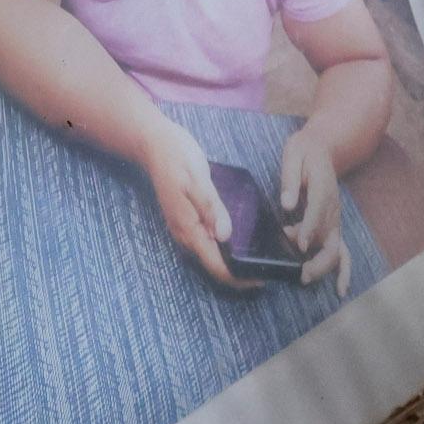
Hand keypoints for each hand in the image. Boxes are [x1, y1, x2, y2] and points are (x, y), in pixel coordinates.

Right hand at [141, 118, 245, 287]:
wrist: (154, 144)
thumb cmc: (177, 158)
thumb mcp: (198, 180)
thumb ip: (212, 208)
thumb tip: (226, 237)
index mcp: (189, 229)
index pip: (215, 266)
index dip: (238, 277)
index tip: (262, 278)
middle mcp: (185, 235)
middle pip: (214, 266)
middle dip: (239, 272)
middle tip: (269, 268)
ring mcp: (185, 229)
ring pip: (211, 256)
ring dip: (233, 262)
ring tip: (260, 257)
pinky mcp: (187, 221)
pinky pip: (208, 243)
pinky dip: (225, 248)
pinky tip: (241, 240)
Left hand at [277, 127, 349, 297]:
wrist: (323, 148)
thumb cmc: (304, 152)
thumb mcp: (294, 155)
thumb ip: (291, 178)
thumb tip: (287, 203)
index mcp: (323, 188)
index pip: (318, 211)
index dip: (309, 229)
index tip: (299, 244)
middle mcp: (333, 207)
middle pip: (331, 238)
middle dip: (319, 258)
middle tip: (301, 272)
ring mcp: (335, 218)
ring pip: (337, 249)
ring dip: (324, 267)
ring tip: (306, 279)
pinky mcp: (333, 225)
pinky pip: (342, 251)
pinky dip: (344, 271)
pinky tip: (341, 289)